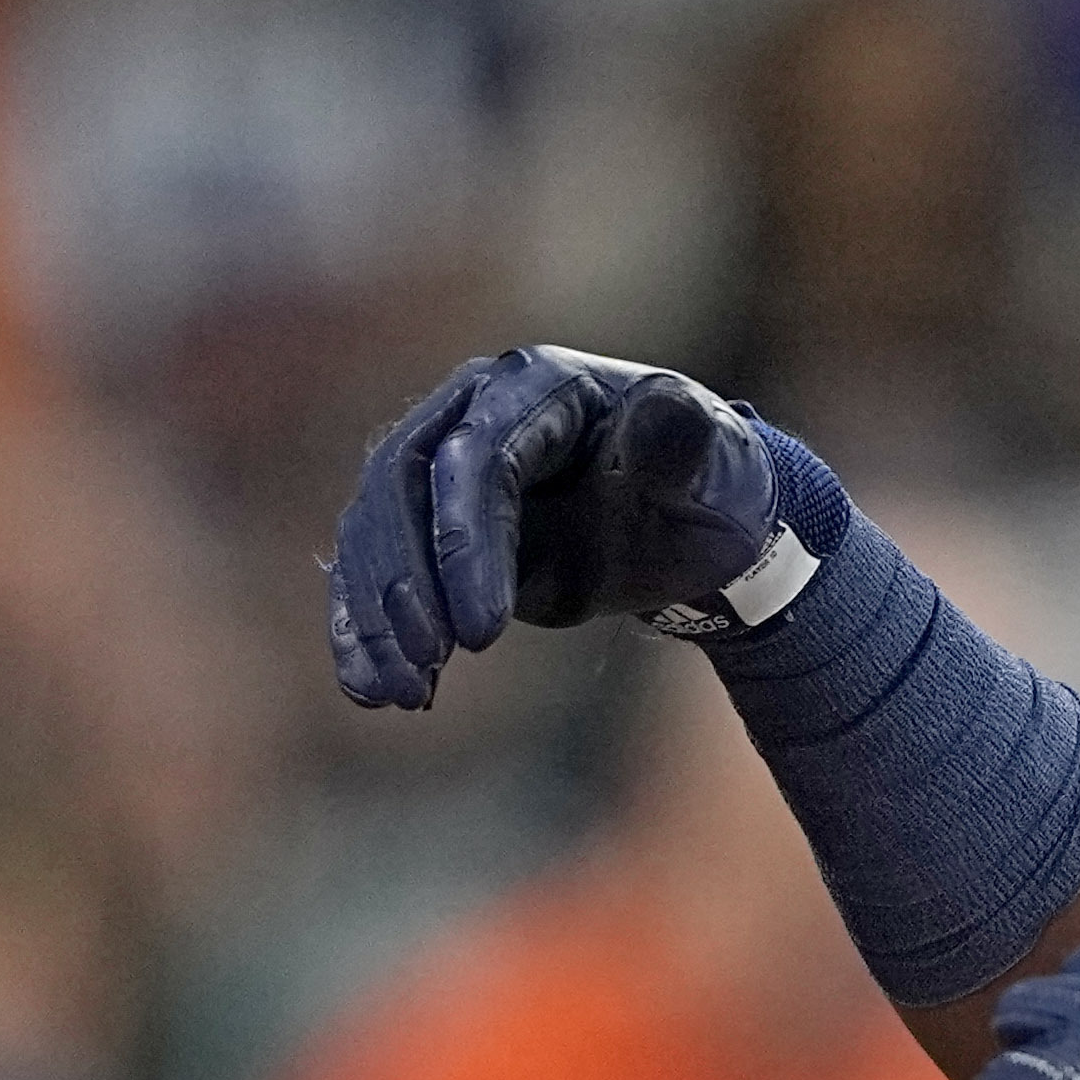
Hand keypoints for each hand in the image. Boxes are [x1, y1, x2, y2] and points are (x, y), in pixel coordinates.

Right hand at [324, 345, 795, 709]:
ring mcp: (440, 464)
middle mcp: (473, 411)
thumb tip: (661, 410)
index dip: (468, 544)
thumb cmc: (707, 487)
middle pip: (402, 487)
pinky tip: (368, 689)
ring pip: (376, 530)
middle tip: (429, 666)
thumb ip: (685, 443)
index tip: (483, 636)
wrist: (692, 521)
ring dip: (378, 617)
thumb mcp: (715, 466)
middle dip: (407, 583)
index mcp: (541, 386)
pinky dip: (363, 628)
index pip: (479, 457)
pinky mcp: (428, 523)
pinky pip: (373, 569)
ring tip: (403, 694)